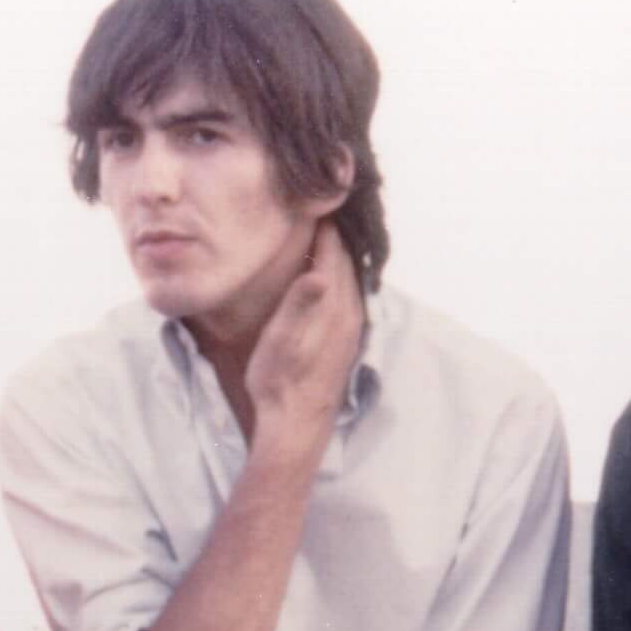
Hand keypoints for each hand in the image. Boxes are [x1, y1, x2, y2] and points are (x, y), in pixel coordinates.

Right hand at [242, 228, 364, 446]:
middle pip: (347, 262)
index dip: (324, 227)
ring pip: (351, 278)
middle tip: (322, 211)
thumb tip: (319, 273)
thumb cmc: (279, 382)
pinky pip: (349, 296)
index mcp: (332, 307)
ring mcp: (351, 328)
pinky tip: (330, 277)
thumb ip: (300, 304)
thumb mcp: (281, 342)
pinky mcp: (347, 341)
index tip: (315, 204)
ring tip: (327, 236)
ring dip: (340, 256)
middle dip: (335, 236)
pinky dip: (341, 277)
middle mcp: (349, 314)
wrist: (295, 425)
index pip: (333, 254)